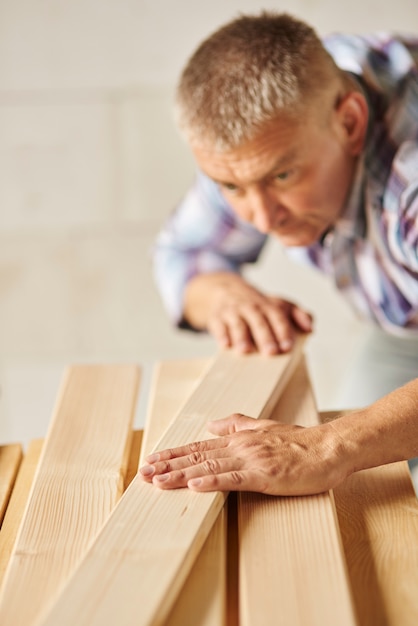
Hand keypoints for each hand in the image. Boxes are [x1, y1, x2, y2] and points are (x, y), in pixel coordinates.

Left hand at [139, 414, 347, 495]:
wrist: (327, 448)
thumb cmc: (299, 442)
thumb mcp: (264, 428)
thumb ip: (237, 423)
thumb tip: (211, 425)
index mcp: (239, 439)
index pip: (199, 447)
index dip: (173, 454)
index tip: (152, 461)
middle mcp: (240, 447)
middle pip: (197, 456)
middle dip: (168, 465)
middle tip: (143, 473)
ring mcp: (251, 460)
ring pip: (209, 467)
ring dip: (180, 474)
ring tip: (158, 480)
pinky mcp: (265, 474)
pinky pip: (234, 479)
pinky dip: (212, 481)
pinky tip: (194, 485)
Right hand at [184, 272, 312, 354]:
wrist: (225, 290)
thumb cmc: (257, 305)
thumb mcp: (278, 304)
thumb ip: (298, 314)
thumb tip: (310, 327)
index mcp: (268, 306)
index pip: (278, 317)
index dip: (283, 331)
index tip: (287, 346)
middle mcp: (250, 307)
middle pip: (259, 321)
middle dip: (265, 336)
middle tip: (271, 352)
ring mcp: (233, 312)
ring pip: (238, 323)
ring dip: (241, 337)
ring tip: (245, 351)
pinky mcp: (216, 317)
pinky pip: (218, 326)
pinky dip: (221, 335)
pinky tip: (225, 345)